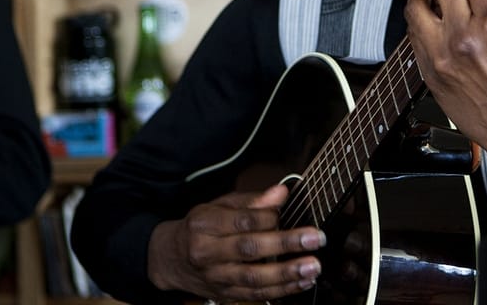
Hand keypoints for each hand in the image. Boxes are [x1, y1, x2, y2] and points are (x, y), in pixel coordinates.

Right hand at [146, 183, 325, 301]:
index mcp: (205, 224)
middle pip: (249, 249)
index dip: (270, 218)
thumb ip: (252, 201)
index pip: (241, 221)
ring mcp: (215, 278)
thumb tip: (281, 192)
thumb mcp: (219, 205)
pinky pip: (255, 296)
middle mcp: (207, 253)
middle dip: (286, 244)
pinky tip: (302, 282)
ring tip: (312, 266)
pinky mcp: (224, 295)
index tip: (293, 213)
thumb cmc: (201, 227)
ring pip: (253, 279)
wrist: (171, 259)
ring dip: (287, 274)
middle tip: (315, 239)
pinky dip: (281, 291)